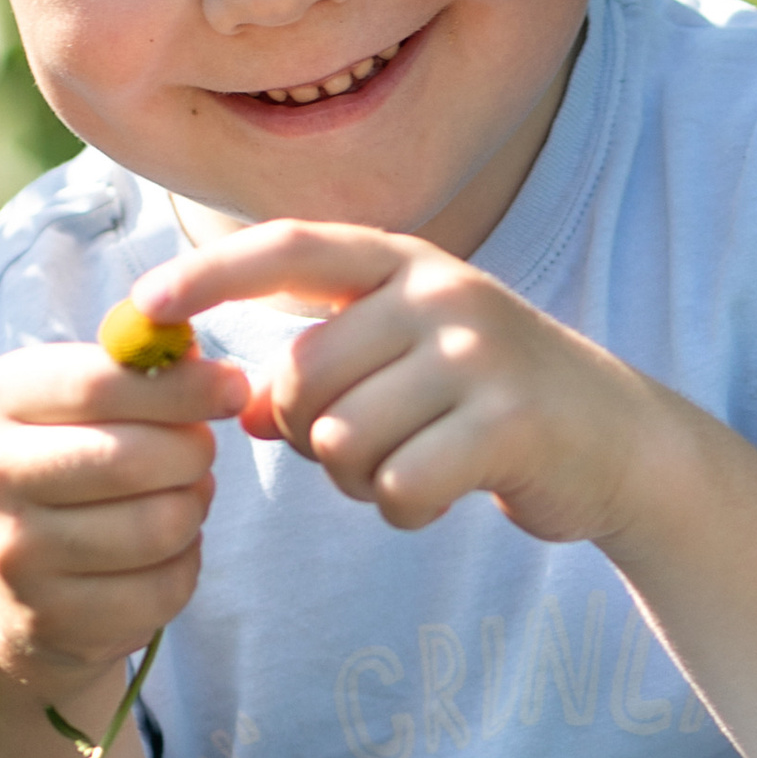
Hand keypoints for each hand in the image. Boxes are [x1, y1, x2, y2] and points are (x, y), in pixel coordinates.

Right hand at [0, 339, 251, 710]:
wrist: (14, 586)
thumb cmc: (71, 465)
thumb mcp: (84, 403)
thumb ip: (143, 372)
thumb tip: (216, 373)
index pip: (100, 383)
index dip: (181, 385)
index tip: (233, 386)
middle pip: (135, 458)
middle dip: (192, 453)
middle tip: (197, 454)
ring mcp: (15, 554)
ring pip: (160, 526)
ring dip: (191, 510)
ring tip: (175, 501)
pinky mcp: (55, 617)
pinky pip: (165, 587)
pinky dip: (183, 565)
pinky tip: (159, 554)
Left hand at [140, 219, 658, 543]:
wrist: (616, 442)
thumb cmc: (484, 403)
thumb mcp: (403, 365)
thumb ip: (321, 370)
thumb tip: (242, 407)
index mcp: (402, 260)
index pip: (286, 248)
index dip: (206, 277)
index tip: (140, 310)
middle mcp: (438, 291)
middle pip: (301, 379)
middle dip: (312, 436)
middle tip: (369, 448)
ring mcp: (477, 353)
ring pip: (343, 442)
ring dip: (360, 480)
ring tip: (413, 466)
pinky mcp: (508, 421)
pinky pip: (398, 487)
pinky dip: (406, 509)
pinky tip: (444, 493)